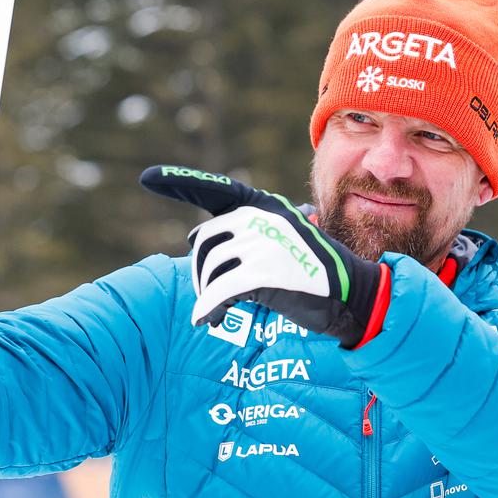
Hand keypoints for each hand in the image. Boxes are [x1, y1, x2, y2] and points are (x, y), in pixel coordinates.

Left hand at [140, 165, 391, 348]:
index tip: (147, 177)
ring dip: (207, 295)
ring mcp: (263, 243)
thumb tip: (193, 239)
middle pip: (204, 244)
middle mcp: (260, 217)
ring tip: (216, 311)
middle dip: (201, 272)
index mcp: (262, 205)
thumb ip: (241, 232)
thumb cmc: (309, 269)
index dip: (179, 182)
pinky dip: (208, 309)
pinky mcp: (265, 273)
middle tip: (212, 295)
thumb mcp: (278, 237)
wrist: (351, 293)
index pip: (214, 189)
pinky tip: (209, 321)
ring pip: (209, 270)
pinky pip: (220, 293)